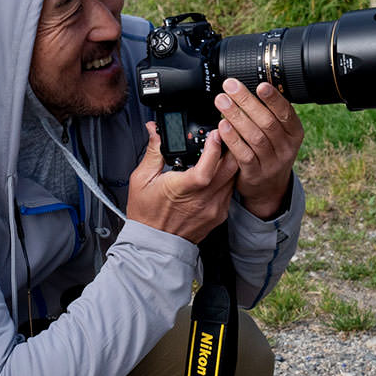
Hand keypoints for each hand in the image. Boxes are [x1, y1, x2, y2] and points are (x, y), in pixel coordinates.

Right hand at [126, 122, 239, 242]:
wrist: (155, 244)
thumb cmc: (147, 214)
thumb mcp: (142, 179)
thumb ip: (153, 152)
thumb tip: (155, 131)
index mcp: (183, 190)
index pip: (206, 168)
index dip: (214, 148)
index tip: (216, 133)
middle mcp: (203, 200)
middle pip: (230, 169)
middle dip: (230, 147)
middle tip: (225, 134)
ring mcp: (214, 208)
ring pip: (233, 178)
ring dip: (231, 162)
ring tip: (223, 149)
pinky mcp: (220, 214)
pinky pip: (230, 190)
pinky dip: (228, 177)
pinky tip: (219, 171)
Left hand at [213, 78, 304, 218]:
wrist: (269, 187)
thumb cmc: (271, 152)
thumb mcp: (280, 135)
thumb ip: (271, 114)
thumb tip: (252, 86)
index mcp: (295, 133)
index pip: (286, 113)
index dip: (274, 99)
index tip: (260, 84)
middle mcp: (286, 148)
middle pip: (267, 122)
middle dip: (247, 101)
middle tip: (230, 87)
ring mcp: (272, 162)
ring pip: (255, 137)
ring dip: (236, 116)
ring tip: (222, 101)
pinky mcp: (256, 173)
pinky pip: (243, 154)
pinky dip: (232, 139)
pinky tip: (222, 126)